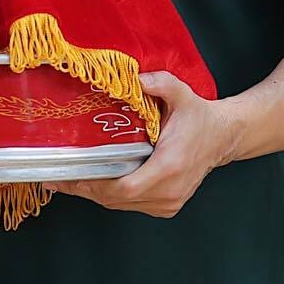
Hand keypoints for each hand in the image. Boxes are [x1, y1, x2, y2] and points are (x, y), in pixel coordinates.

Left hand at [47, 71, 237, 218]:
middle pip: (117, 199)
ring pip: (123, 205)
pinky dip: (113, 196)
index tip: (73, 176)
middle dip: (87, 189)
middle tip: (59, 179)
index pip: (125, 187)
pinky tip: (96, 184)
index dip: (96, 184)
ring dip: (97, 194)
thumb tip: (135, 78)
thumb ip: (159, 83)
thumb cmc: (200, 118)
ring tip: (70, 181)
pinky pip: (132, 205)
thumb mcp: (181, 94)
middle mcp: (169, 190)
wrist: (223, 137)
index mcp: (169, 166)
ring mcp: (169, 201)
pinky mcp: (168, 205)